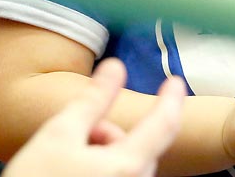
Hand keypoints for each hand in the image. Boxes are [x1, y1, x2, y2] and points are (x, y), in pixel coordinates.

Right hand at [2, 57, 184, 176]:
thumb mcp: (60, 133)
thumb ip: (93, 99)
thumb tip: (115, 67)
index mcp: (126, 166)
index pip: (163, 125)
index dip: (171, 99)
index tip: (175, 82)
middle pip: (138, 147)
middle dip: (111, 134)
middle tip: (76, 136)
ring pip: (126, 166)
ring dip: (105, 154)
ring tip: (67, 160)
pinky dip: (103, 171)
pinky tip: (71, 174)